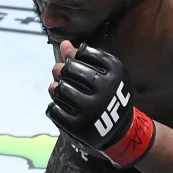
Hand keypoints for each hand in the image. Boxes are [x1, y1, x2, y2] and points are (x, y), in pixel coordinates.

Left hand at [46, 42, 155, 167]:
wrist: (119, 129)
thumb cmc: (107, 94)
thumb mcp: (104, 74)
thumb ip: (83, 58)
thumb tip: (63, 44)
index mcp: (116, 73)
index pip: (84, 52)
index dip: (74, 56)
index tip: (76, 62)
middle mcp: (107, 90)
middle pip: (70, 69)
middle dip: (63, 70)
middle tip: (64, 75)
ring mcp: (93, 110)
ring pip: (60, 89)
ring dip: (56, 88)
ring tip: (60, 90)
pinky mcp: (80, 127)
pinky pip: (53, 110)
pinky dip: (53, 106)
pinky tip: (61, 106)